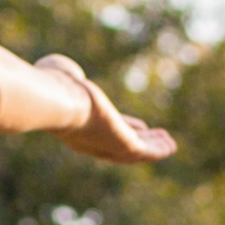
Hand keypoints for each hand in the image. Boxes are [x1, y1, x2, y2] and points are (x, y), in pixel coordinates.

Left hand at [47, 60, 177, 166]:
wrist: (58, 103)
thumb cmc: (54, 88)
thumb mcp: (59, 75)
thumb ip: (66, 73)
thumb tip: (70, 72)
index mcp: (78, 126)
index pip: (104, 129)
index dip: (122, 127)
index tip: (136, 126)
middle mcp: (92, 142)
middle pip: (119, 144)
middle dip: (138, 140)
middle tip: (151, 135)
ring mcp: (108, 146)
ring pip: (135, 151)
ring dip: (152, 147)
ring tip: (168, 142)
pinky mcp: (124, 145)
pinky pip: (146, 152)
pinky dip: (158, 150)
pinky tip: (171, 146)